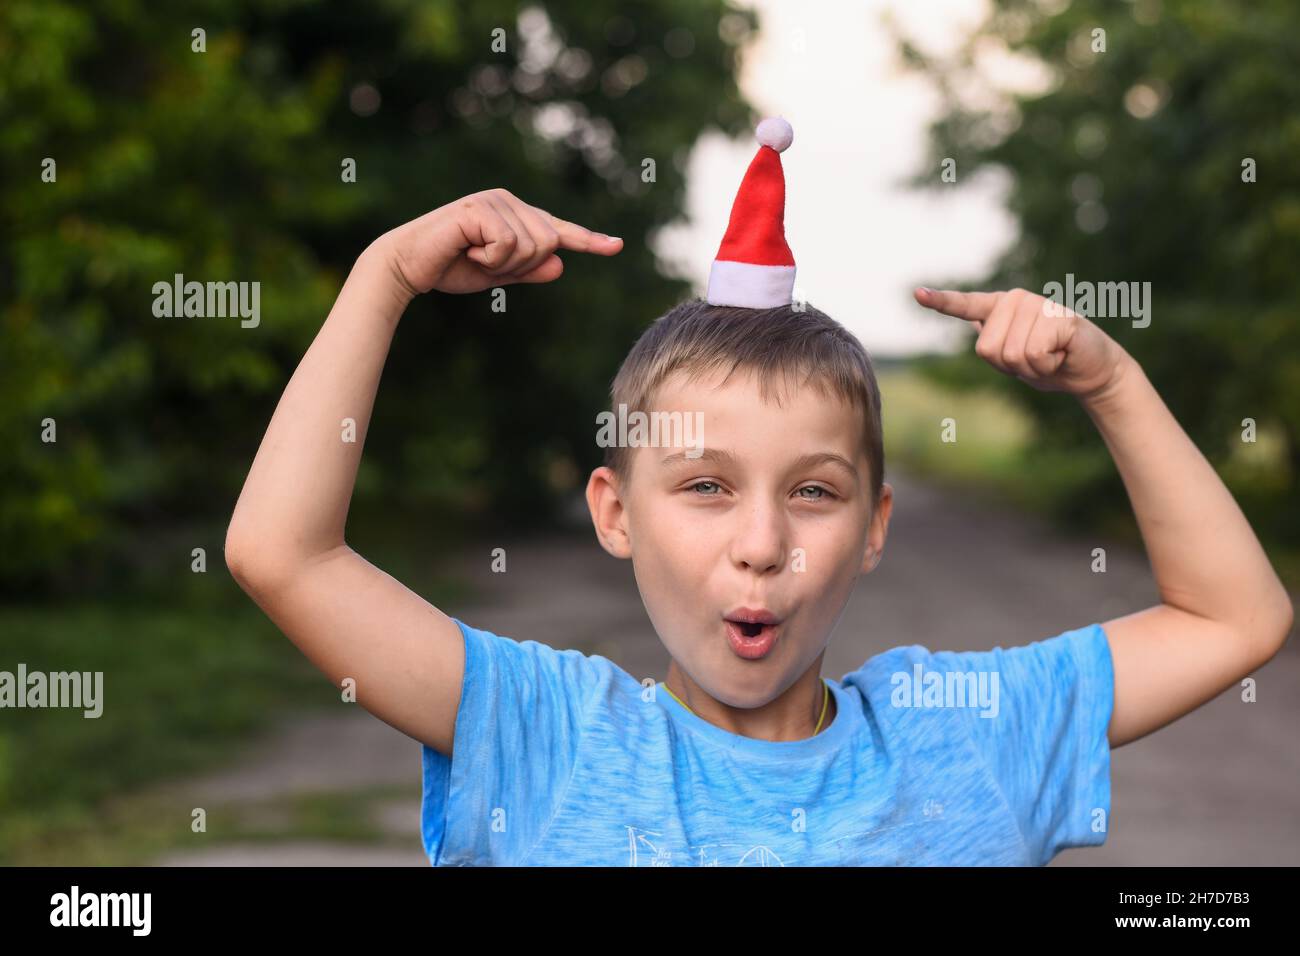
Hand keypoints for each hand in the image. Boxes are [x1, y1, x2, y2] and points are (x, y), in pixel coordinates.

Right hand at [377, 188, 623, 296]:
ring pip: (532, 246)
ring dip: (502, 264)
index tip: (617, 247)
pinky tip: (466, 249)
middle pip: (548, 243)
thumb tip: (560, 264)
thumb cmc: (449, 267)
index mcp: (516, 215)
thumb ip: (528, 270)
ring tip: (473, 255)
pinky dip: (490, 258)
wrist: (409, 266)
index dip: (589, 240)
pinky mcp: (479, 208)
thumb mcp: (497, 274)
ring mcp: (494, 201)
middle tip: (484, 262)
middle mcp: (508, 201)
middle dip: (520, 266)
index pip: (557, 231)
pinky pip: (509, 244)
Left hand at [914, 286, 1131, 401]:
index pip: (965, 305)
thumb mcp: (1015, 359)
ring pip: (1012, 355)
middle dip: (1011, 367)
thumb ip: (997, 344)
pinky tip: (1062, 353)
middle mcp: (1016, 300)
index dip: (941, 302)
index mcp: (999, 309)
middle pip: (989, 350)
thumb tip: (979, 327)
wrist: (1091, 371)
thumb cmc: (1050, 364)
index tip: (917, 294)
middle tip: (1037, 358)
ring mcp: (1037, 304)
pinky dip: (1048, 365)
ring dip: (1032, 368)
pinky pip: (1034, 354)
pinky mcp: (1059, 316)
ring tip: (1051, 355)